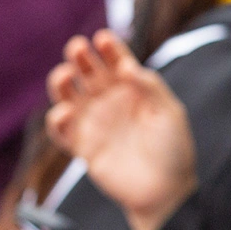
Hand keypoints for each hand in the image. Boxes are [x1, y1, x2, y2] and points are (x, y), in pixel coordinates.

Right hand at [46, 30, 196, 229]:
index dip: (109, 50)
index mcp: (134, 91)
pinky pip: (62, 132)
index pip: (117, 63)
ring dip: (62, 84)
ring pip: (70, 97)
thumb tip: (126, 66)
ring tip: (64, 74)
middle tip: (77, 47)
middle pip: (89, 74)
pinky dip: (58, 121)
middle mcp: (111, 103)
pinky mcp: (83, 147)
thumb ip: (150, 87)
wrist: (165, 191)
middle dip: (81, 58)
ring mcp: (95, 124)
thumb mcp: (169, 112)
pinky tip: (64, 112)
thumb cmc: (173, 150)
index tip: (103, 38)